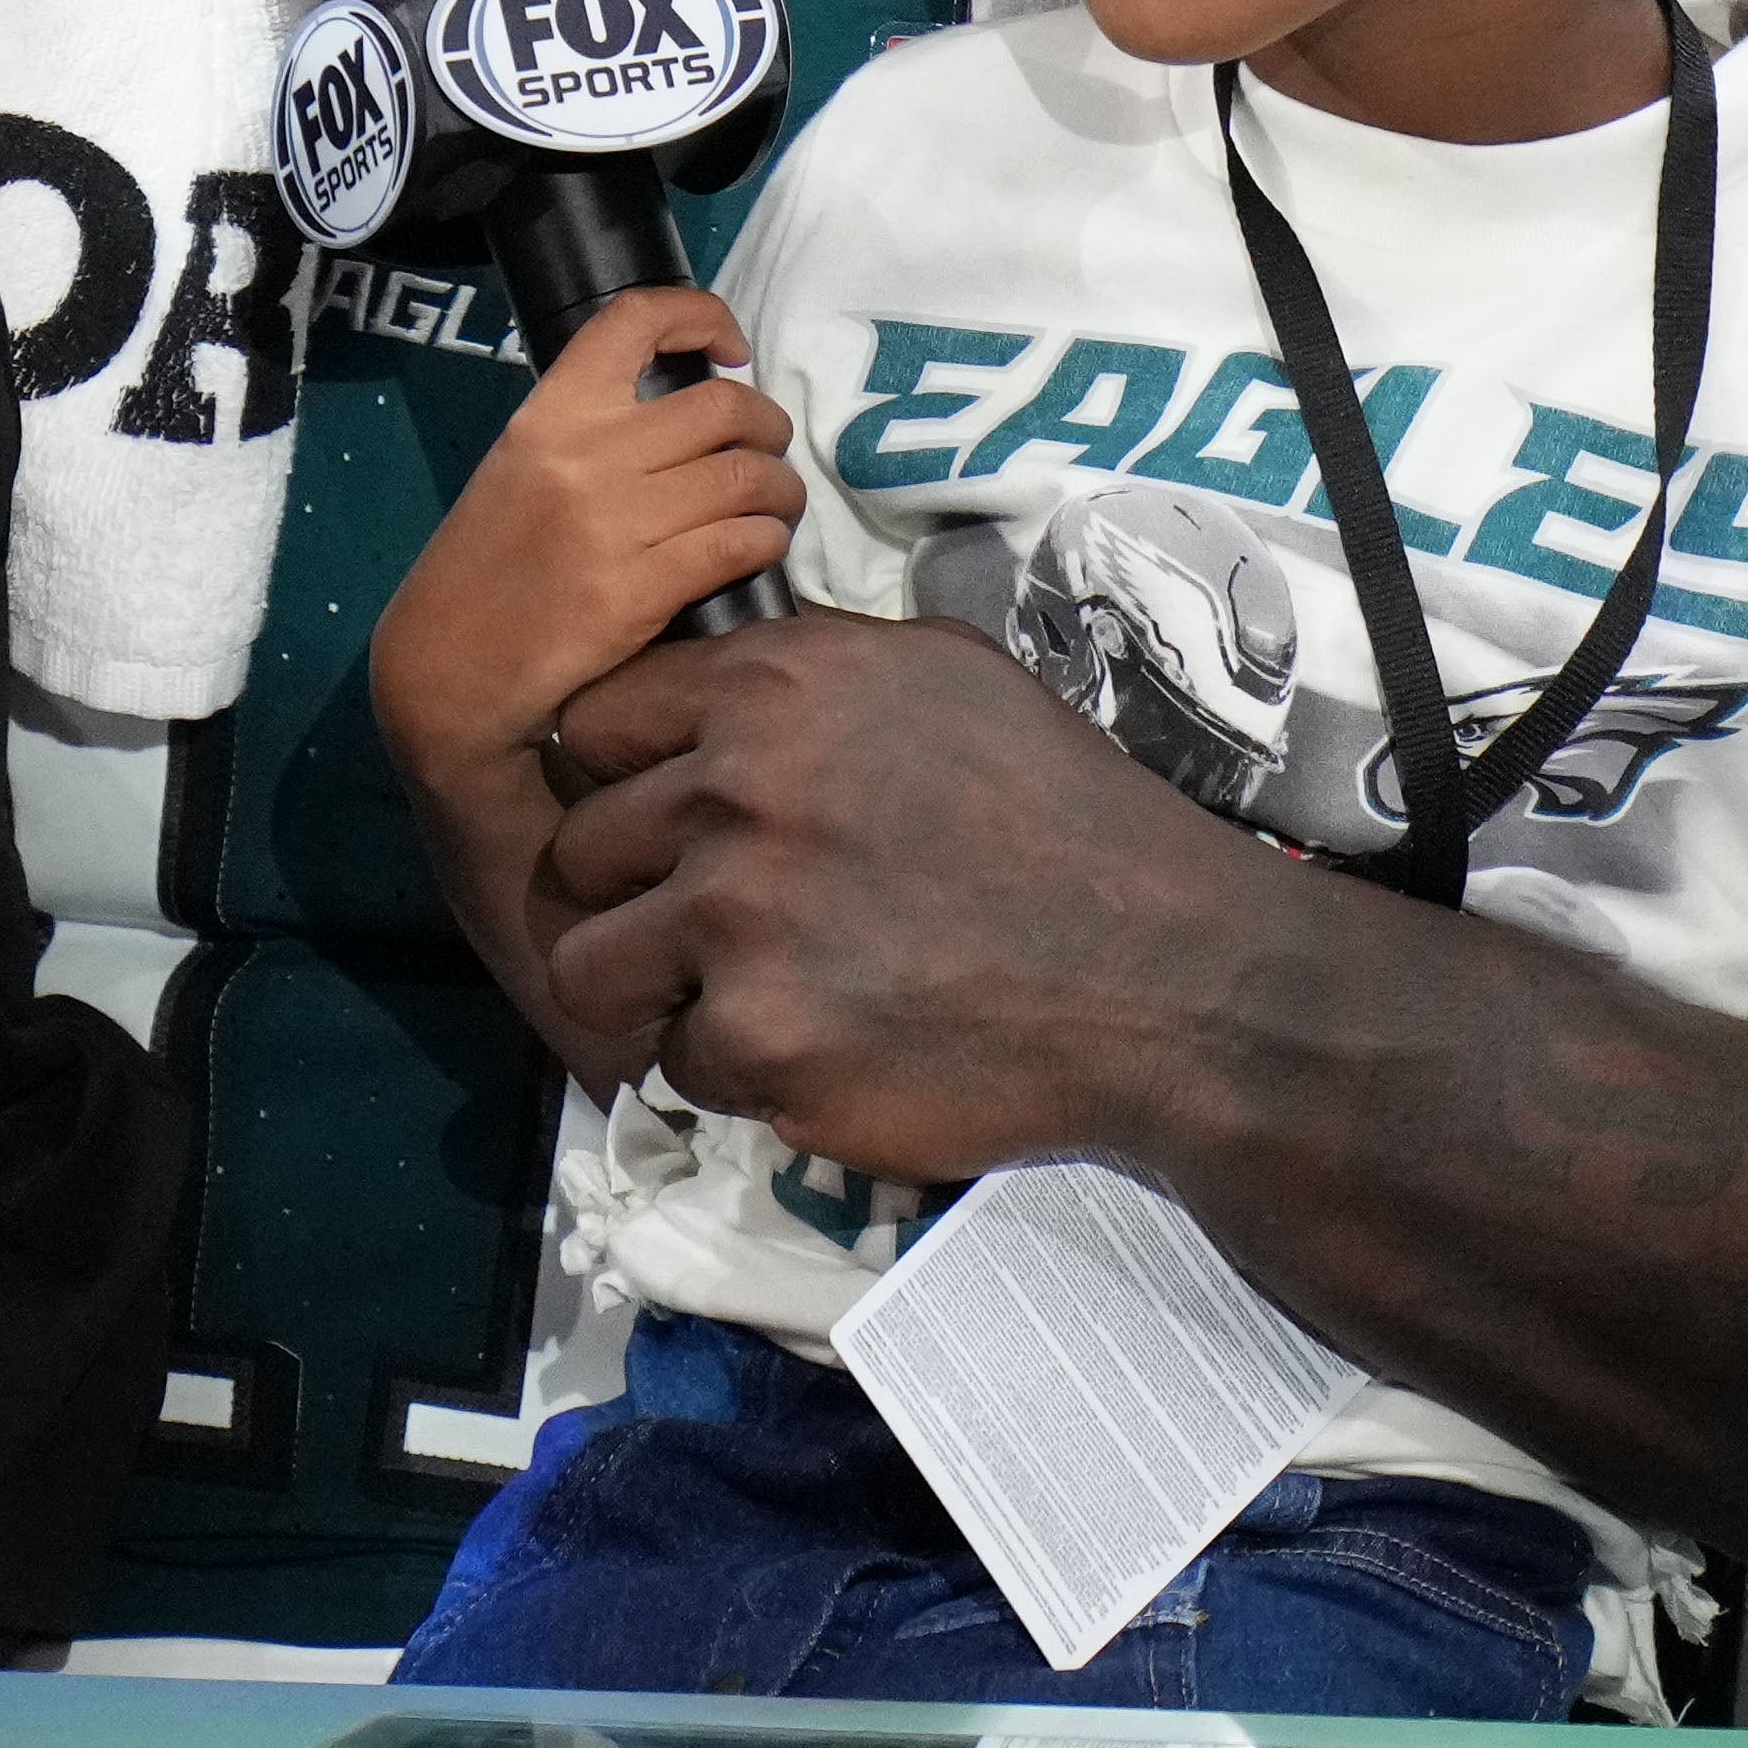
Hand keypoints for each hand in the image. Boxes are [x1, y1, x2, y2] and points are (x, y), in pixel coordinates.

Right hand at [368, 285, 801, 793]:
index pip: (633, 321)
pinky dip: (767, 540)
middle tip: (766, 452)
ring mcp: (613, 524)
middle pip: (722, 406)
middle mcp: (584, 455)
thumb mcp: (520, 469)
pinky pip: (740, 543)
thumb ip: (590, 432)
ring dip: (780, 490)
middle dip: (767, 426)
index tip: (731, 351)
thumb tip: (689, 410)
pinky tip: (760, 547)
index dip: (701, 315)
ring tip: (774, 507)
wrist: (447, 665)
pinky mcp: (639, 592)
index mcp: (548, 414)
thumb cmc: (487, 566)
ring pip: (746, 477)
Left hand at [541, 605, 1278, 1185]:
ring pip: (590, 964)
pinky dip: (736, 1072)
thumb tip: (713, 688)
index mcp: (770, 686)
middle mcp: (734, 789)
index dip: (621, 780)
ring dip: (652, 990)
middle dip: (632, 891)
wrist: (1171, 972)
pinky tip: (819, 1051)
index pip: (594, 724)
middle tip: (709, 925)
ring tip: (737, 997)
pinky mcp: (758, 1038)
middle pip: (576, 848)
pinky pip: (677, 1062)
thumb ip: (809, 675)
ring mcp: (737, 918)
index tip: (666, 822)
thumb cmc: (1066, 817)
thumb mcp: (944, 679)